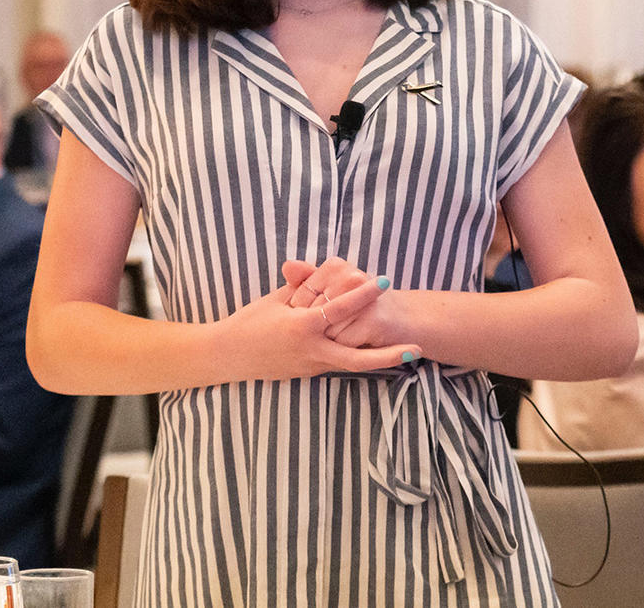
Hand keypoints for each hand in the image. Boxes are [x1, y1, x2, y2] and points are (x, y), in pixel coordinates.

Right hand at [214, 263, 419, 380]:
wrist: (227, 356)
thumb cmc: (249, 322)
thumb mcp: (276, 300)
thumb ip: (303, 287)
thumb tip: (323, 270)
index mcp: (301, 326)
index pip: (339, 308)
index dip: (363, 294)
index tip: (384, 280)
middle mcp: (310, 350)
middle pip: (356, 357)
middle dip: (387, 354)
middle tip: (416, 348)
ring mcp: (311, 365)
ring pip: (352, 366)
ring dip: (380, 361)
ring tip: (408, 355)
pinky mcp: (309, 372)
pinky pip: (339, 364)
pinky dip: (360, 359)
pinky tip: (380, 354)